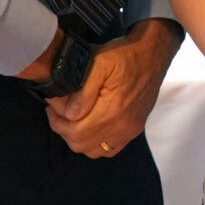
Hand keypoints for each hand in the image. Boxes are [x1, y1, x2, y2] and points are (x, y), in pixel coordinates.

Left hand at [46, 19, 181, 158]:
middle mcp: (122, 126)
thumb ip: (82, 91)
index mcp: (112, 111)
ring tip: (73, 120)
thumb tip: (69, 114)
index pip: (75, 133)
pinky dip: (96, 144)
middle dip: (65, 131)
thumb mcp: (98, 63)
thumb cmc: (125, 55)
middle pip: (82, 145)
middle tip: (58, 113)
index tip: (52, 108)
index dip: (57, 124)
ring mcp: (130, 130)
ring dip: (79, 139)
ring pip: (95, 151)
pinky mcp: (135, 129)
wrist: (153, 54)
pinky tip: (91, 127)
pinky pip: (111, 149)